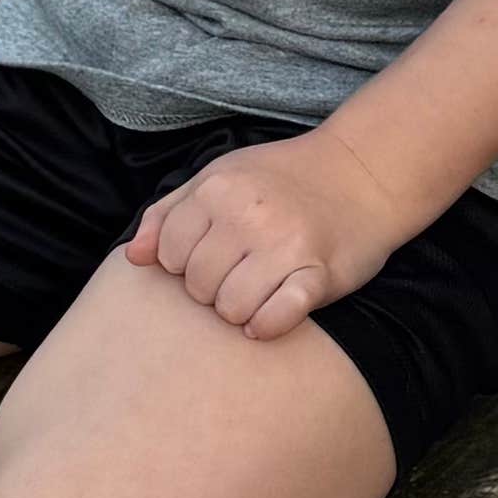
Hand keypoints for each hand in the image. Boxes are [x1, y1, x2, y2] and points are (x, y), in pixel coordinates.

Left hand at [129, 138, 403, 342]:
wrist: (363, 172)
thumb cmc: (283, 178)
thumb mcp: (219, 177)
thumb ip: (169, 212)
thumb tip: (134, 258)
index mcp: (217, 190)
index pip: (168, 255)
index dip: (184, 263)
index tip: (211, 256)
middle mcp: (247, 216)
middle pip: (197, 287)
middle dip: (212, 289)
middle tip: (239, 273)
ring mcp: (284, 246)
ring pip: (230, 310)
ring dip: (239, 310)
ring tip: (257, 290)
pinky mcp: (318, 274)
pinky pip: (275, 318)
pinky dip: (268, 324)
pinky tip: (272, 314)